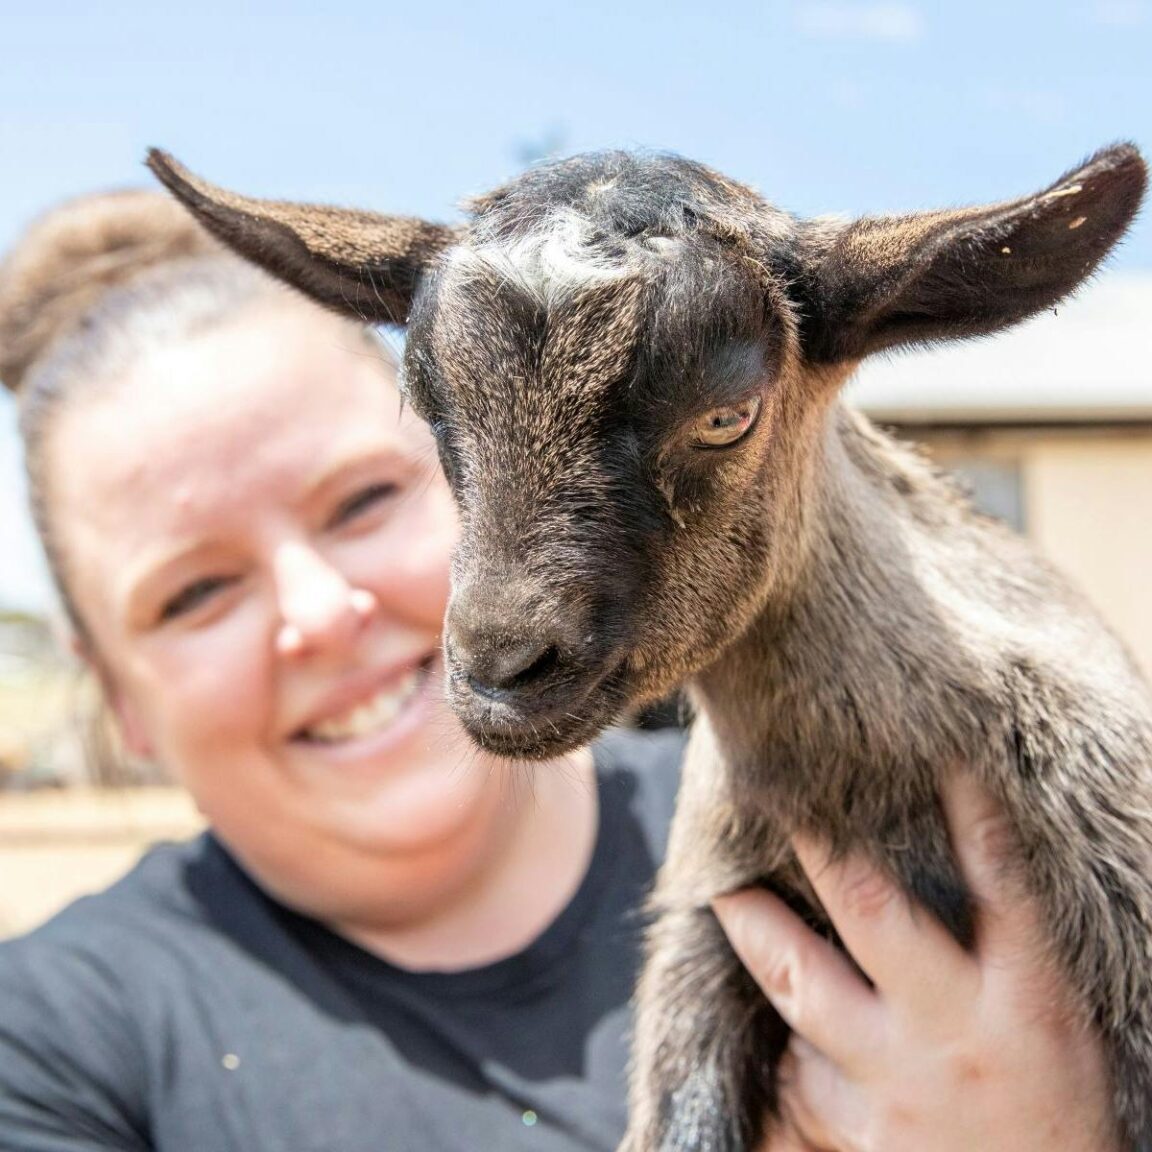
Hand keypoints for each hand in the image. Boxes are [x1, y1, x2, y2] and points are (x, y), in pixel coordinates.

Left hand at [714, 775, 1117, 1151]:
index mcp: (1025, 999)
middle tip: (774, 795)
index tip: (935, 756)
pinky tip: (743, 1012)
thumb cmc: (1051, 1101)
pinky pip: (791, 1067)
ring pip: (801, 986)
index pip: (1000, 882)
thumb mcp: (1051, 1016)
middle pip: (873, 914)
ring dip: (756, 932)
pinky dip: (776, 1032)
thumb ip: (1002, 946)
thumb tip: (950, 845)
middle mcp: (952, 1033)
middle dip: (819, 847)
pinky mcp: (848, 1130)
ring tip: (723, 889)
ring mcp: (893, 1082)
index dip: (969, 812)